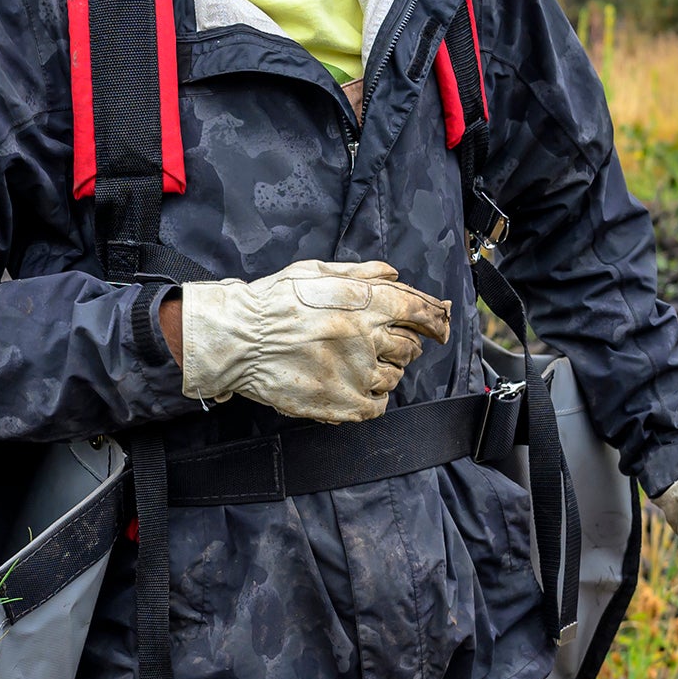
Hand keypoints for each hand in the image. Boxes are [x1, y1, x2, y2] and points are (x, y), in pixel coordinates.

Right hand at [175, 260, 452, 423]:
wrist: (238, 339)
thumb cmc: (273, 302)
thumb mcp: (316, 272)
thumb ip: (360, 273)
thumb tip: (395, 274)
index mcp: (363, 303)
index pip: (418, 311)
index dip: (435, 319)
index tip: (439, 327)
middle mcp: (365, 337)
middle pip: (410, 347)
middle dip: (403, 345)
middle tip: (382, 345)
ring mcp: (355, 372)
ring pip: (395, 377)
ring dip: (386, 371)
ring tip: (360, 365)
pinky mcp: (341, 402)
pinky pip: (377, 406)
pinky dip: (375, 399)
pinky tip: (359, 389)